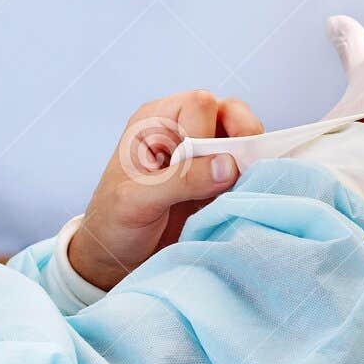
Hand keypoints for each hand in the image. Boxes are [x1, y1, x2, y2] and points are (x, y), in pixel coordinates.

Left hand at [70, 92, 263, 290]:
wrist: (116, 259)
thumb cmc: (113, 223)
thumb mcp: (138, 201)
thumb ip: (181, 180)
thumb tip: (228, 164)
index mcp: (155, 122)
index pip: (200, 105)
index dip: (209, 133)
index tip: (207, 167)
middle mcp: (181, 130)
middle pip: (230, 114)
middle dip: (240, 142)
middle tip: (238, 174)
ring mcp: (201, 154)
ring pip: (243, 138)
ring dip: (249, 162)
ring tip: (240, 188)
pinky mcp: (215, 178)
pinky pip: (245, 166)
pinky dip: (250, 179)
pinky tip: (242, 197)